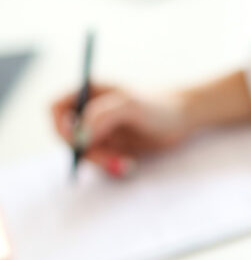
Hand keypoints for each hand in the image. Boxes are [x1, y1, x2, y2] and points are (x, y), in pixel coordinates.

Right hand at [51, 84, 190, 176]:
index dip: (61, 127)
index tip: (79, 142)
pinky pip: (100, 162)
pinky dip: (111, 167)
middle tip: (108, 161)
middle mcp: (90, 111)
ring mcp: (100, 130)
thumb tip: (80, 136)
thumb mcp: (130, 105)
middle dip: (86, 151)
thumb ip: (102, 115)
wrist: (185, 118)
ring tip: (125, 164)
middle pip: (68, 136)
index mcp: (89, 92)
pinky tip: (129, 165)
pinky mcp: (112, 147)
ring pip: (84, 153)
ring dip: (101, 162)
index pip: (56, 109)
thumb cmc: (160, 104)